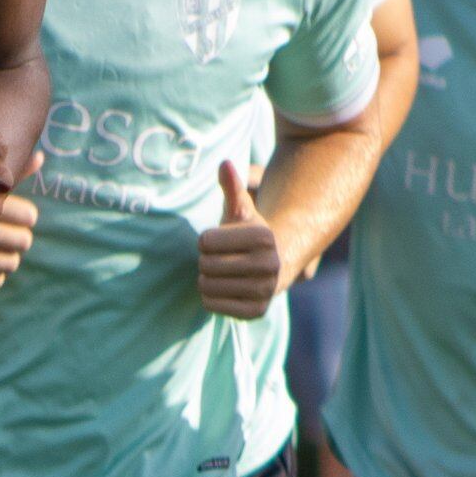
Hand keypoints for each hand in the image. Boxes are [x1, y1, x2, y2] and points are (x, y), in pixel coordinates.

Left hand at [197, 161, 280, 317]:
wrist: (269, 269)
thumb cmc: (246, 236)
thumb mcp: (240, 210)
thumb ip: (232, 188)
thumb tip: (225, 163)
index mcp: (264, 237)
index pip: (205, 241)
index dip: (206, 240)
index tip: (221, 240)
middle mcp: (270, 265)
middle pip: (205, 264)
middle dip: (206, 260)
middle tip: (222, 259)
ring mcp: (265, 292)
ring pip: (206, 285)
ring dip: (207, 279)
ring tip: (224, 273)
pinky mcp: (255, 313)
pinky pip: (211, 304)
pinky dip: (211, 297)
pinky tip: (226, 289)